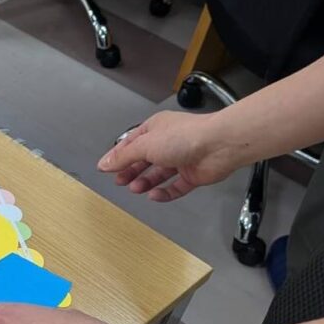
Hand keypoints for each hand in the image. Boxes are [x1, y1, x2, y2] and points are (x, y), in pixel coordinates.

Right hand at [97, 111, 243, 201]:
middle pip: (144, 160)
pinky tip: (155, 195)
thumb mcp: (145, 145)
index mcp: (156, 129)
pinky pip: (175, 186)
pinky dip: (165, 192)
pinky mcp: (193, 174)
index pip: (131, 143)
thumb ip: (123, 157)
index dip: (118, 156)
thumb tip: (104, 163)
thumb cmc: (186, 137)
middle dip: (131, 171)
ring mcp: (181, 159)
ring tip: (136, 188)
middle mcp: (168, 142)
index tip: (106, 168)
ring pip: (159, 174)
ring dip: (146, 182)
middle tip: (120, 181)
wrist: (219, 146)